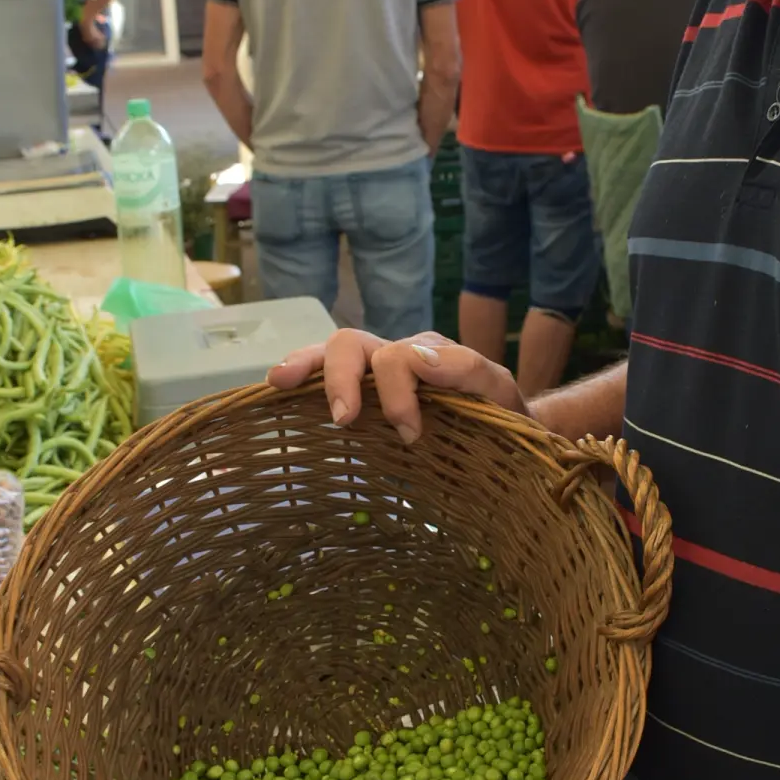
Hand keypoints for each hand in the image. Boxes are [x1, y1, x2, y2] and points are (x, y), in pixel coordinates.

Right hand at [268, 329, 526, 444]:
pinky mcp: (357, 398)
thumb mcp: (499, 392)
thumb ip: (469, 370)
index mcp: (428, 353)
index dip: (397, 393)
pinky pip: (320, 379)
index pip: (399, 355)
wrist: (504, 436)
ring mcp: (371, 376)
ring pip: (330, 352)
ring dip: (306, 367)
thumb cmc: (500, 415)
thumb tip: (419, 358)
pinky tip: (275, 390)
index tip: (409, 433)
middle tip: (344, 419)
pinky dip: (297, 378)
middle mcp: (394, 357)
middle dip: (341, 377)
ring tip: (282, 382)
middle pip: (352, 343)